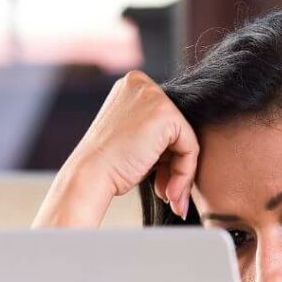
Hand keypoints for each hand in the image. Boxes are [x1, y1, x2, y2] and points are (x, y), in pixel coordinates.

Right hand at [32, 70, 198, 227]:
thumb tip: (178, 150)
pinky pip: (190, 146)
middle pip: (176, 129)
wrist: (90, 176)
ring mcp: (154, 95)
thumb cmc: (106, 166)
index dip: (164, 156)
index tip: (160, 182)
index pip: (164, 122)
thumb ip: (152, 135)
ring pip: (185, 139)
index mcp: (131, 86)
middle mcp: (142, 83)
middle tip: (167, 194)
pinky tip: (170, 192)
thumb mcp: (130, 139)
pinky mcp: (166, 113)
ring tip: (169, 198)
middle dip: (173, 166)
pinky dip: (184, 173)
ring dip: (180, 174)